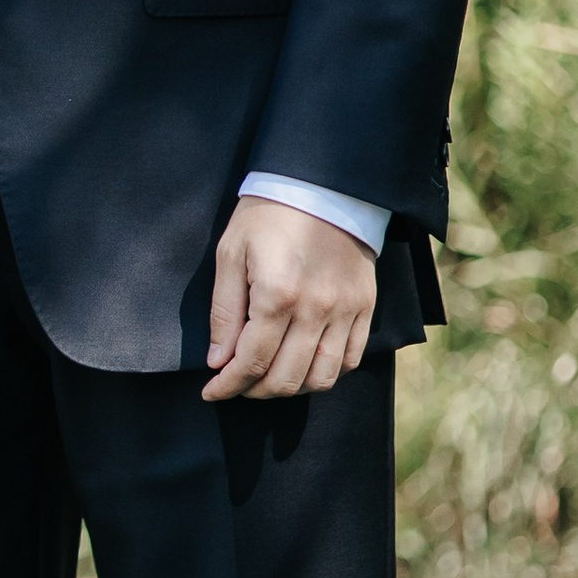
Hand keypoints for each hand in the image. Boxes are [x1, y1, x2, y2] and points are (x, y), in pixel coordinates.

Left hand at [203, 199, 377, 403]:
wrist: (323, 185)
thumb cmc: (268, 215)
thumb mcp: (231, 255)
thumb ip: (224, 312)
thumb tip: (219, 360)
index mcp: (277, 295)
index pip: (250, 362)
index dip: (227, 385)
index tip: (211, 391)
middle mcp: (316, 309)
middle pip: (286, 378)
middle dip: (254, 391)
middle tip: (236, 384)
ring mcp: (346, 310)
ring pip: (322, 378)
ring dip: (291, 388)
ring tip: (268, 378)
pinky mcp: (365, 307)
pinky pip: (350, 359)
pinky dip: (326, 373)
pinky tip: (303, 366)